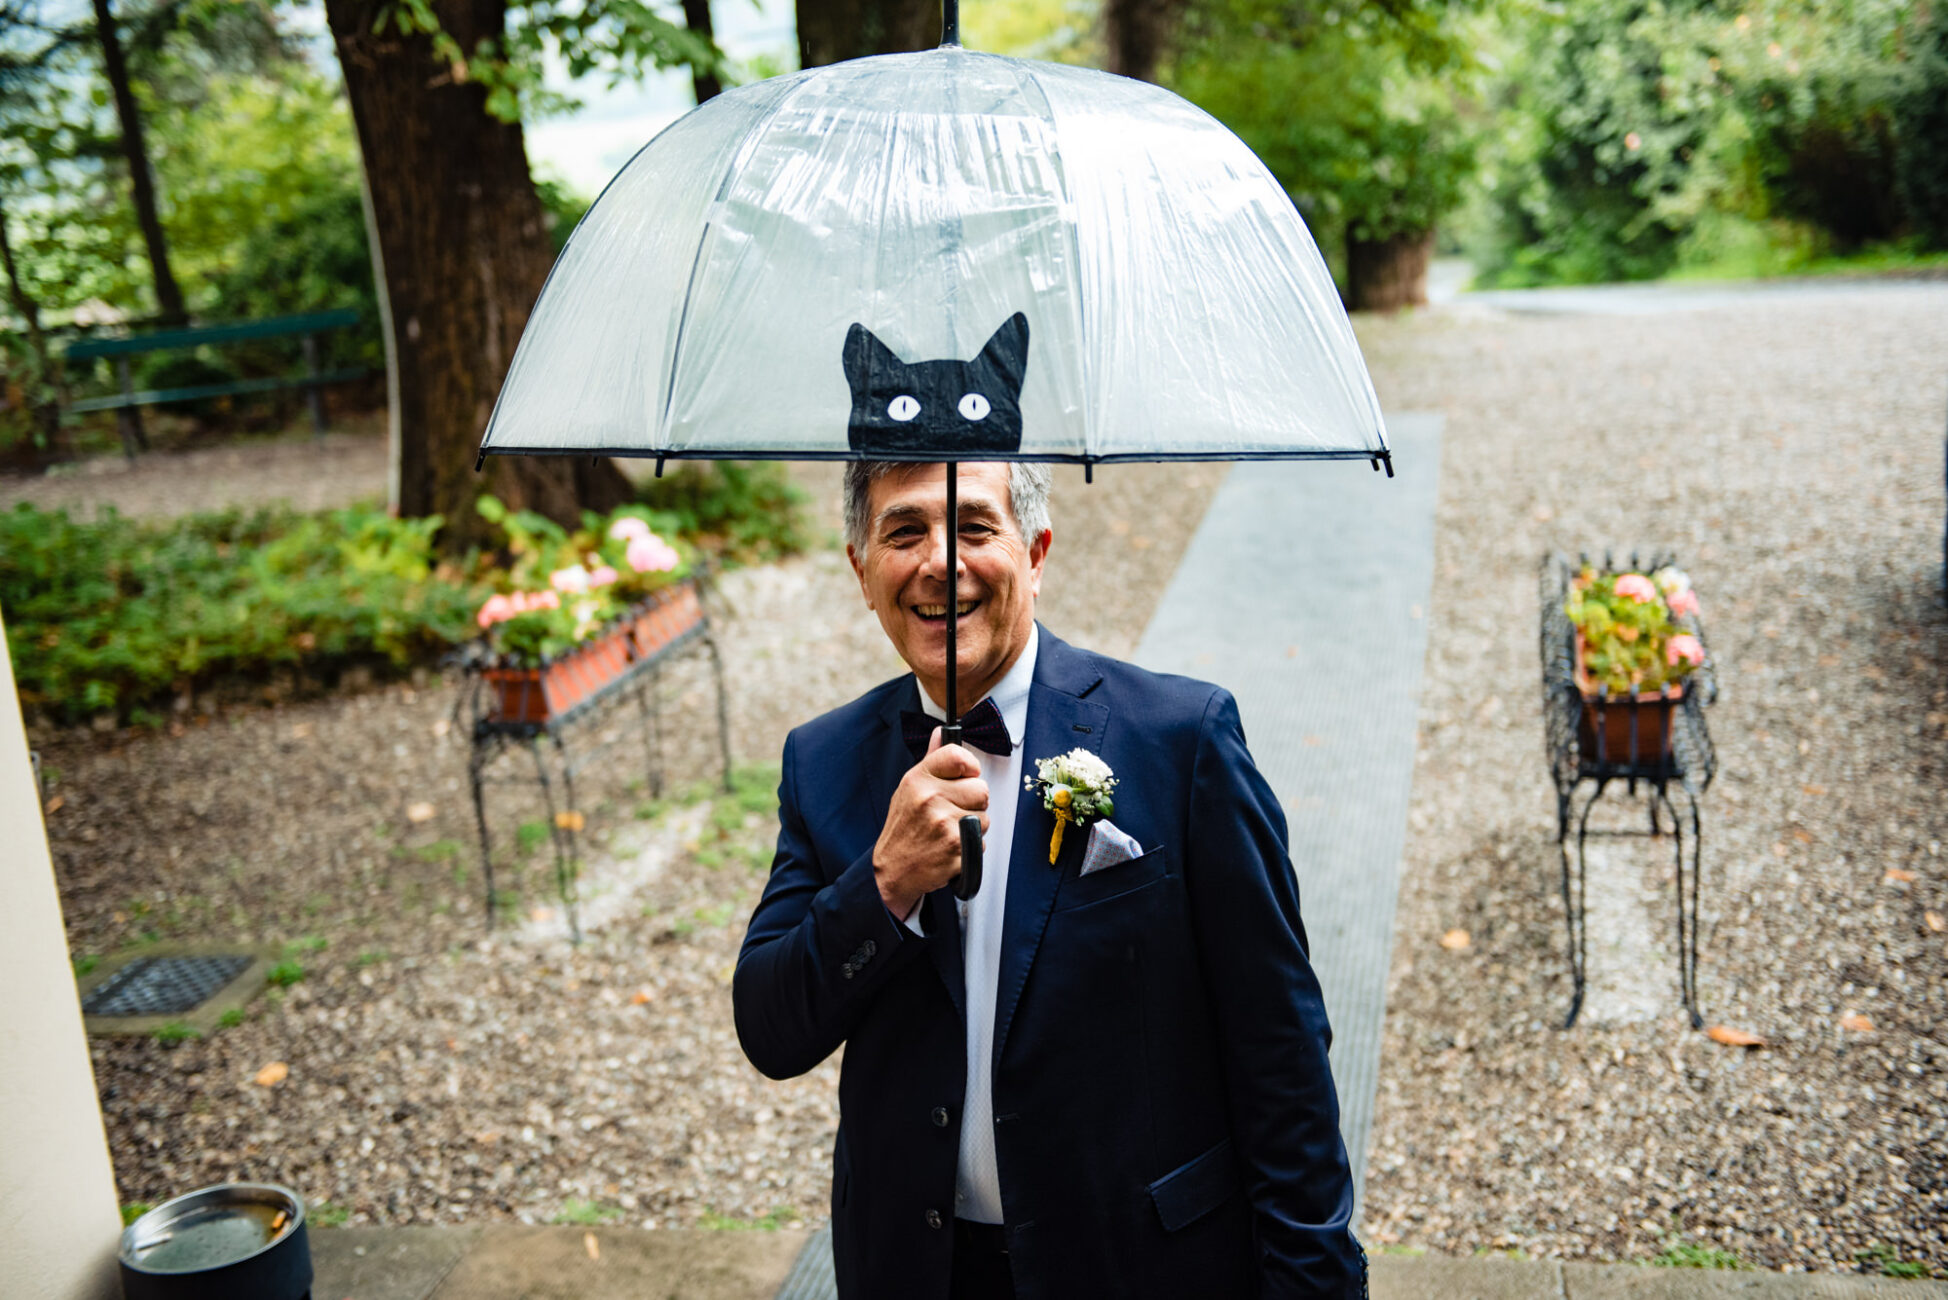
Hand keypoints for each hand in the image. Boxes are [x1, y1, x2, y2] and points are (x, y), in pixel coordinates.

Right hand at [874, 727, 987, 919]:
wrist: (892, 869)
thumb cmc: (903, 828)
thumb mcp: (909, 788)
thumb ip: (932, 761)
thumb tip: (942, 732)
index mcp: (919, 778)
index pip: (960, 757)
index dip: (970, 768)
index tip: (965, 778)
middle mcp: (930, 797)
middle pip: (981, 789)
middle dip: (974, 803)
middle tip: (953, 813)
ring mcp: (944, 823)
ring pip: (985, 817)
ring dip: (973, 828)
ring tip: (948, 832)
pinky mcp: (956, 847)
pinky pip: (981, 842)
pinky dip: (971, 849)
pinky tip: (950, 848)